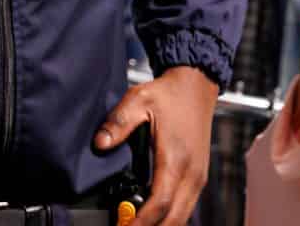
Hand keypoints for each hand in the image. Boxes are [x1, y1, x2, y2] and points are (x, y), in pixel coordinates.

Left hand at [95, 65, 218, 224]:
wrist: (195, 87)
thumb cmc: (168, 94)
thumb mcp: (138, 100)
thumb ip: (118, 123)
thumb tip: (100, 143)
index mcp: (176, 158)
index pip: (161, 201)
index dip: (143, 221)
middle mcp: (192, 173)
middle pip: (175, 217)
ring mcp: (198, 177)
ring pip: (183, 216)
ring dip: (162, 225)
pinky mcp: (198, 176)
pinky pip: (187, 206)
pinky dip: (171, 217)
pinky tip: (152, 218)